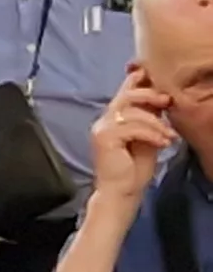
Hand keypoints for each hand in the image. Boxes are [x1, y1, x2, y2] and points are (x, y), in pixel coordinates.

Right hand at [94, 67, 174, 205]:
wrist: (122, 191)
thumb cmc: (134, 166)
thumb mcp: (147, 134)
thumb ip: (150, 116)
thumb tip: (163, 95)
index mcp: (113, 117)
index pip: (125, 90)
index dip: (140, 80)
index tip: (161, 84)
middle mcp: (104, 120)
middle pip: (128, 95)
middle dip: (151, 95)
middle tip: (168, 102)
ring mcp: (101, 129)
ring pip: (132, 112)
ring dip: (156, 123)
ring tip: (169, 136)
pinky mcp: (104, 139)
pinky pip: (133, 127)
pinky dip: (152, 134)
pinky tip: (163, 143)